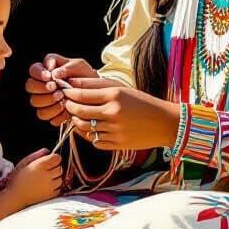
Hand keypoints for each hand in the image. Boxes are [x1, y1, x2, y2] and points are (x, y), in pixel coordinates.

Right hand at [3, 148, 62, 206]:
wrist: (14, 196)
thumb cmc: (17, 179)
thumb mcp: (23, 163)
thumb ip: (37, 155)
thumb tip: (48, 151)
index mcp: (40, 165)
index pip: (57, 158)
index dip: (54, 158)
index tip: (49, 161)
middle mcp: (47, 175)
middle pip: (60, 168)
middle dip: (54, 168)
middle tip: (45, 171)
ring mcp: (50, 186)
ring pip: (60, 179)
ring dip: (55, 178)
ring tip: (44, 180)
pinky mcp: (50, 195)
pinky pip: (59, 188)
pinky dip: (55, 187)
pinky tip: (45, 187)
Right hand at [26, 53, 97, 126]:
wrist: (95, 94)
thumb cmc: (85, 77)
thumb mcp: (79, 66)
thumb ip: (66, 66)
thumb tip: (54, 73)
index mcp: (47, 71)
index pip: (33, 70)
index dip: (38, 73)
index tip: (49, 77)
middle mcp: (42, 86)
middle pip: (30, 86)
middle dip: (41, 88)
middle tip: (55, 88)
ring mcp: (45, 101)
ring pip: (35, 102)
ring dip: (48, 100)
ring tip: (62, 98)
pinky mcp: (50, 114)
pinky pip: (45, 115)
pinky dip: (55, 113)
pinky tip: (65, 109)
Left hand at [60, 78, 180, 151]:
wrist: (163, 123)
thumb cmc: (142, 102)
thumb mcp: (121, 88)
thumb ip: (96, 85)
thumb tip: (72, 83)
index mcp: (114, 95)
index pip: (81, 94)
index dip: (69, 94)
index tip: (65, 92)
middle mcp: (113, 113)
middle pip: (79, 111)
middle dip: (69, 107)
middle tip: (67, 104)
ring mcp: (114, 130)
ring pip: (84, 128)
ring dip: (76, 122)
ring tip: (78, 116)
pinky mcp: (116, 144)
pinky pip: (94, 141)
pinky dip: (89, 135)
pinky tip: (92, 128)